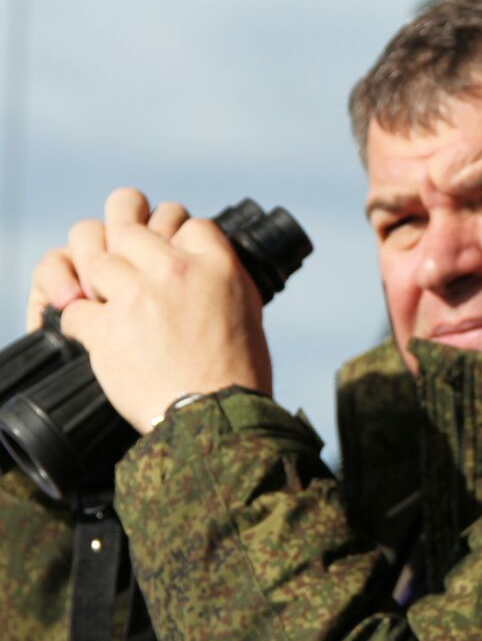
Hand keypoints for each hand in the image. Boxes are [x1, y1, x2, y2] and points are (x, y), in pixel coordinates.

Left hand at [56, 188, 271, 432]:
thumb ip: (225, 281)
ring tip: (107, 304)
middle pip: (130, 230)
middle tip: (126, 269)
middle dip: (124, 247)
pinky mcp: (107, 327)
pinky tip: (92, 334)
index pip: (189, 224)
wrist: (217, 417)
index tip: (170, 253)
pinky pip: (74, 308)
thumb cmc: (239, 375)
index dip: (176, 235)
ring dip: (97, 282)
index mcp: (217, 267)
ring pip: (96, 262)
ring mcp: (138, 296)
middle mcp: (175, 272)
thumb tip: (210, 267)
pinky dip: (78, 322)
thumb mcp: (249, 314)